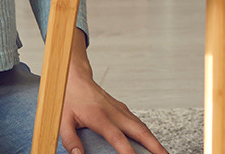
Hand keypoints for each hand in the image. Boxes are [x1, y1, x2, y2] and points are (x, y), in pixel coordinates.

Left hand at [59, 34, 167, 153]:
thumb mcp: (62, 121)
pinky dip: (146, 132)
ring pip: (141, 125)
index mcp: (100, 118)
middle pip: (139, 130)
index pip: (118, 137)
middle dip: (154, 145)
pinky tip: (150, 141)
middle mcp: (114, 112)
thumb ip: (70, 140)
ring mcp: (120, 109)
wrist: (76, 78)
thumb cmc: (69, 100)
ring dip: (153, 139)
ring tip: (162, 152)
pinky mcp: (121, 109)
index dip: (128, 151)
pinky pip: (137, 122)